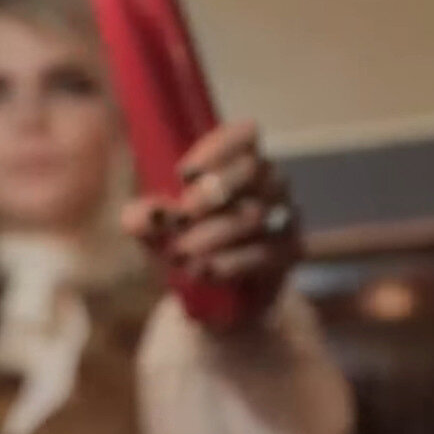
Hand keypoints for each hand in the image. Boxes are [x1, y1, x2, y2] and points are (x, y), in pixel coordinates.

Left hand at [122, 119, 300, 308]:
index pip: (245, 135)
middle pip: (253, 168)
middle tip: (181, 215)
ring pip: (256, 213)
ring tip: (180, 254)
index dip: (219, 147)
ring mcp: (283, 214)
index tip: (182, 174)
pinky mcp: (290, 251)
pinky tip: (207, 271)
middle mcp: (268, 181)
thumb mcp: (156, 230)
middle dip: (212, 191)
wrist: (216, 298)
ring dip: (214, 233)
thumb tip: (144, 216)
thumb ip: (145, 218)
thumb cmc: (185, 245)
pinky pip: (268, 251)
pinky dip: (234, 261)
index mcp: (238, 161)